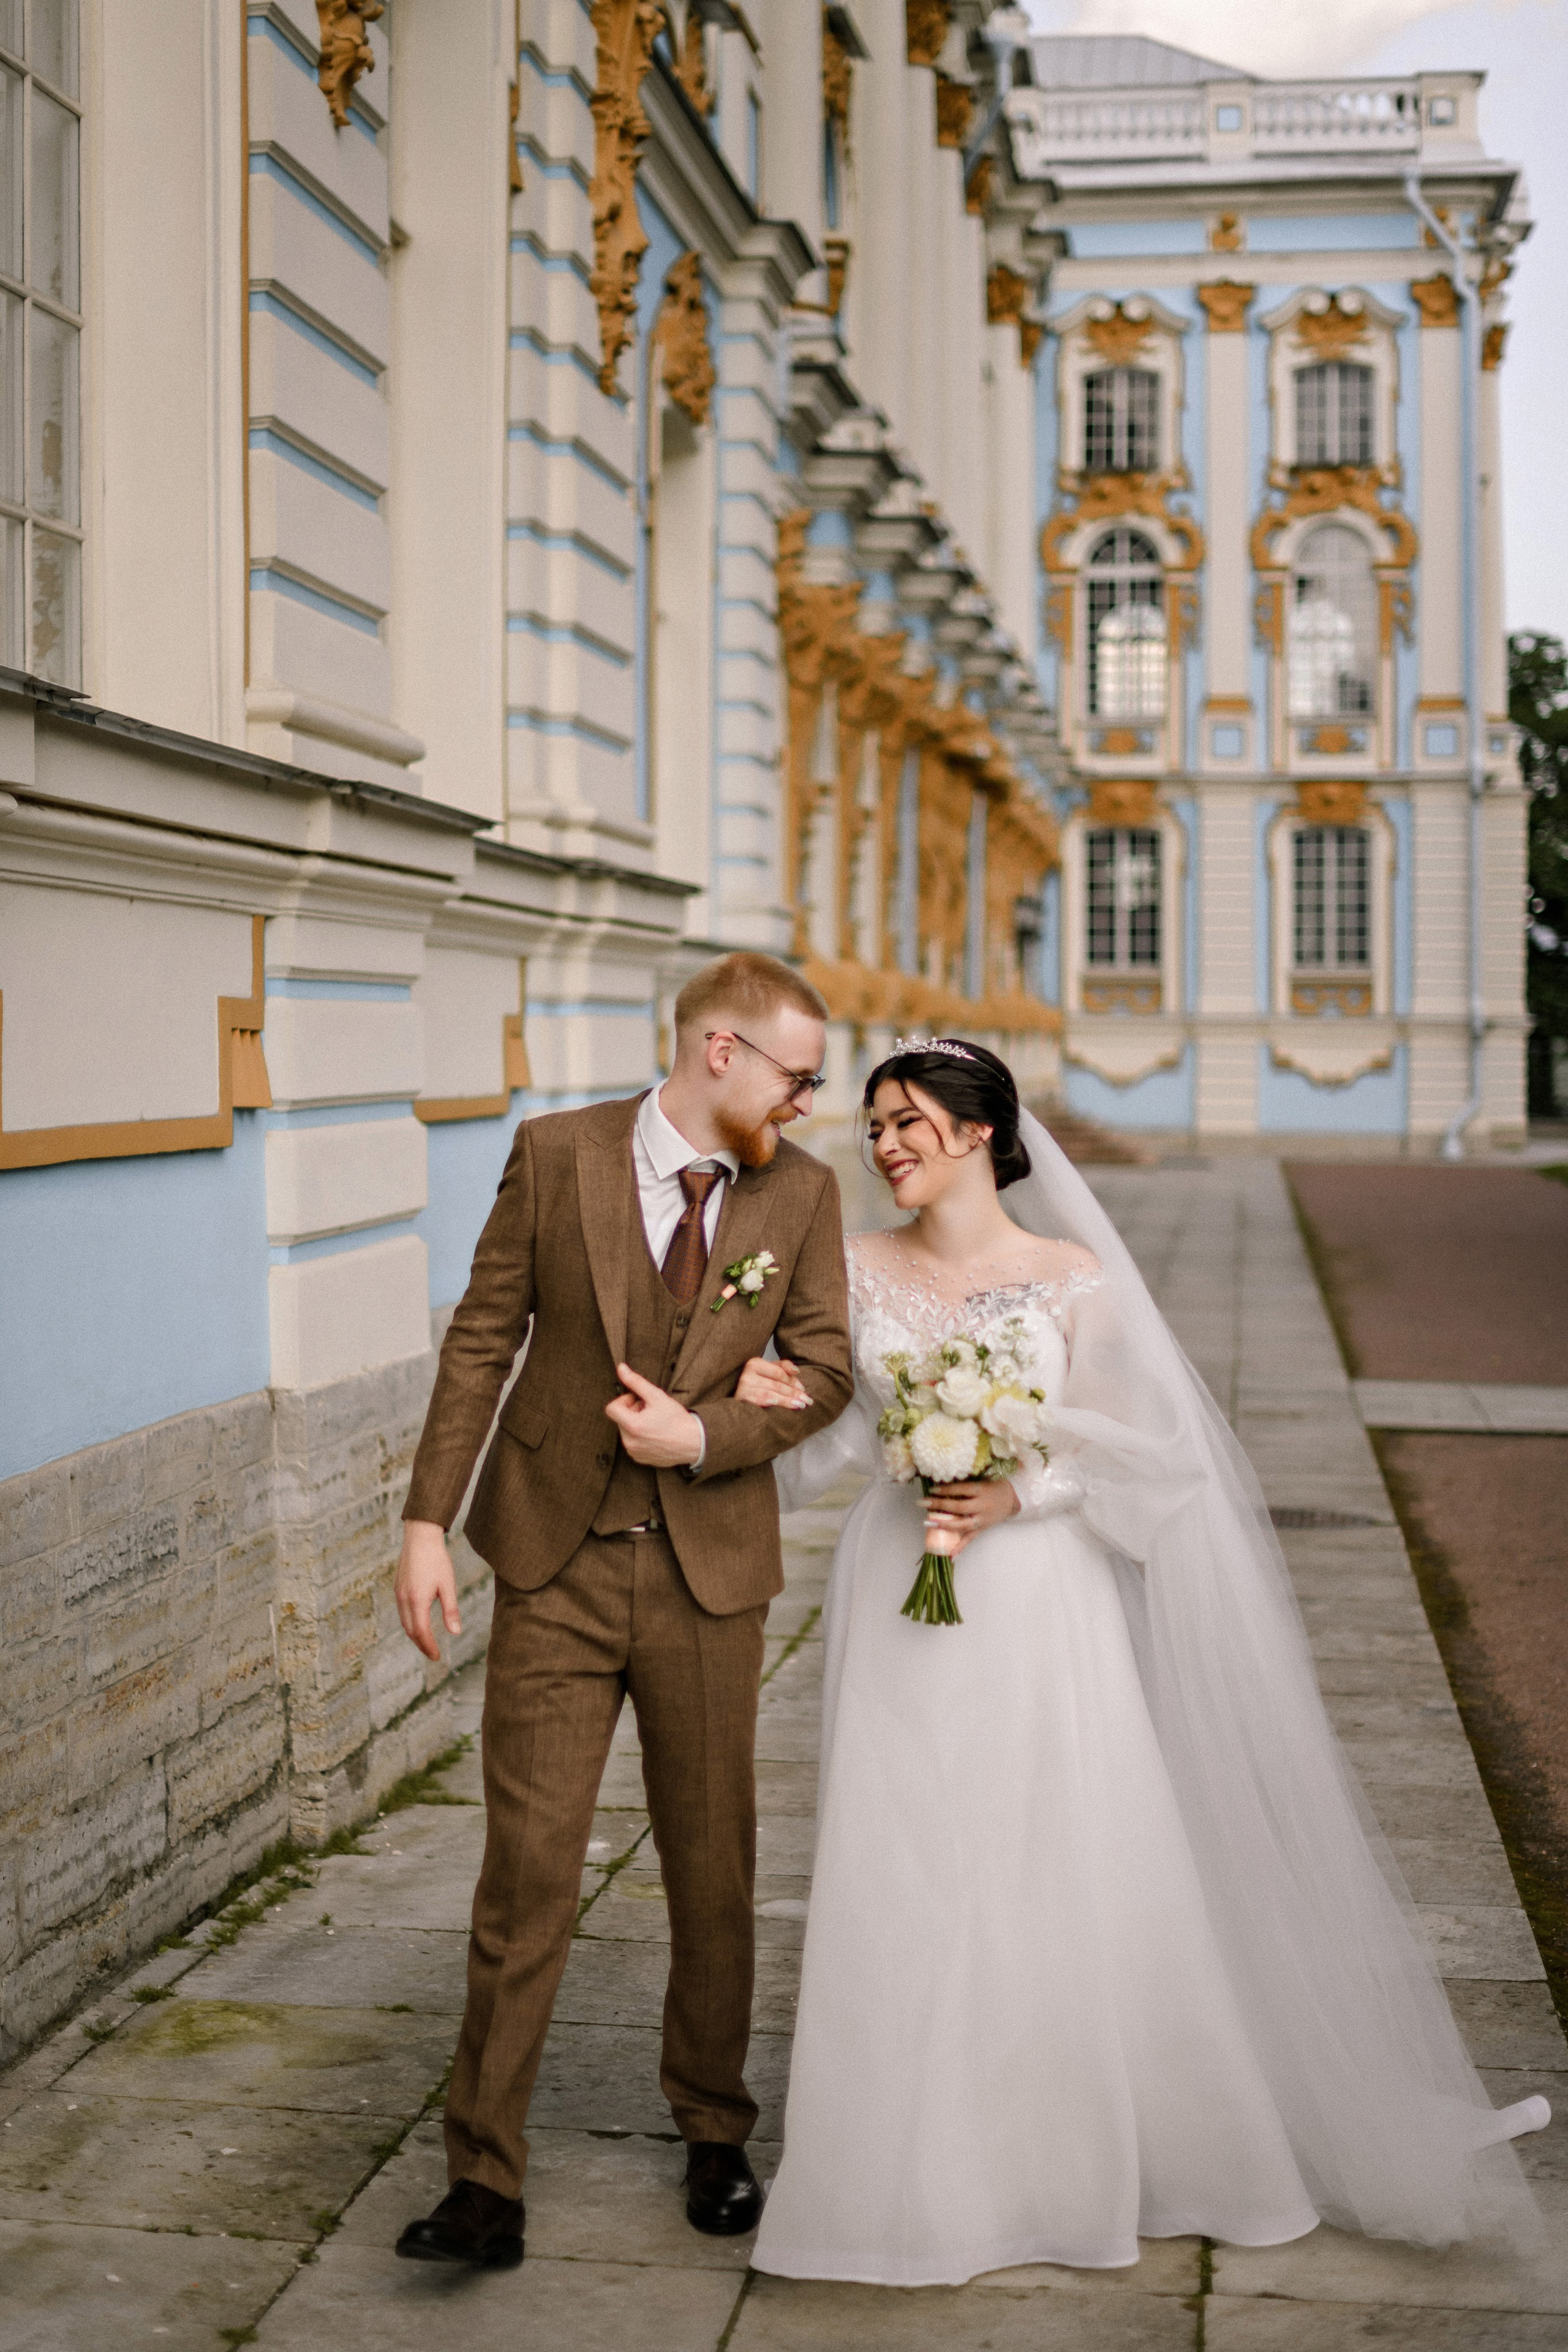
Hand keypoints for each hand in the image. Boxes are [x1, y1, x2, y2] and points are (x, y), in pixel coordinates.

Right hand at [396, 1519, 460, 1660]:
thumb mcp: (448, 1585)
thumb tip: (455, 1633)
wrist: (420, 1537)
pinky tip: (419, 1622)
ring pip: (404, 1622)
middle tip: (432, 1654)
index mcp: (417, 1600)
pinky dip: (410, 1622)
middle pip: (411, 1631)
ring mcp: (399, 1593)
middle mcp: (404, 1599)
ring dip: (415, 1635)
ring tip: (427, 1642)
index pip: (421, 1632)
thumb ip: (451, 1610)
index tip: (437, 1657)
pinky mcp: (398, 1587)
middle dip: (421, 1644)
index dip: (429, 1647)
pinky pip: (402, 1612)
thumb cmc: (437, 1560)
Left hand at [606, 1364, 704, 1465]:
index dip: (623, 1400)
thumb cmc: (676, 1419)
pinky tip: (655, 1433)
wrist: (693, 1443)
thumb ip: (636, 1382)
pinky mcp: (639, 1458)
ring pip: (625, 1431)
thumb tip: (620, 1368)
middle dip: (632, 1411)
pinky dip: (640, 1436)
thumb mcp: (657, 1396)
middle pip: (619, 1419)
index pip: (611, 1408)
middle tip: (650, 1410)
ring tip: (654, 1422)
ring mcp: (634, 1452)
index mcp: (632, 1426)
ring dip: (635, 1423)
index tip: (637, 1400)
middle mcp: (630, 1442)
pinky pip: (632, 1443)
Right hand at [735, 1356, 810, 1409]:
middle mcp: (748, 1373)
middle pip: (777, 1384)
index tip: (804, 1390)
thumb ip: (783, 1367)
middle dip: (794, 1393)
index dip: (793, 1381)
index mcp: (755, 1363)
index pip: (779, 1373)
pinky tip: (777, 1402)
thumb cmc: (756, 1383)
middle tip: (807, 1401)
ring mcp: (744, 1386)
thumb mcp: (768, 1371)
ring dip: (787, 1400)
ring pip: (771, 1393)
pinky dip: (768, 1401)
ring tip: (800, 1405)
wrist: (734, 1395)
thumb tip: (796, 1371)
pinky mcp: (741, 1398)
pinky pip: (758, 1399)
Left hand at [924, 1477, 1019, 1557]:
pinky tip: (951, 1555)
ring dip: (944, 1524)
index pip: (960, 1490)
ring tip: (929, 1522)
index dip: (946, 1490)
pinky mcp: (983, 1528)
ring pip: (962, 1524)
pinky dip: (961, 1547)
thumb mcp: (980, 1481)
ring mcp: (982, 1519)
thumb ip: (964, 1485)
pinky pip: (971, 1538)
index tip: (931, 1490)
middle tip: (923, 1503)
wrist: (1012, 1498)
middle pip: (959, 1507)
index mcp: (980, 1490)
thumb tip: (941, 1486)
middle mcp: (981, 1505)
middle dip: (939, 1505)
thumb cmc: (992, 1487)